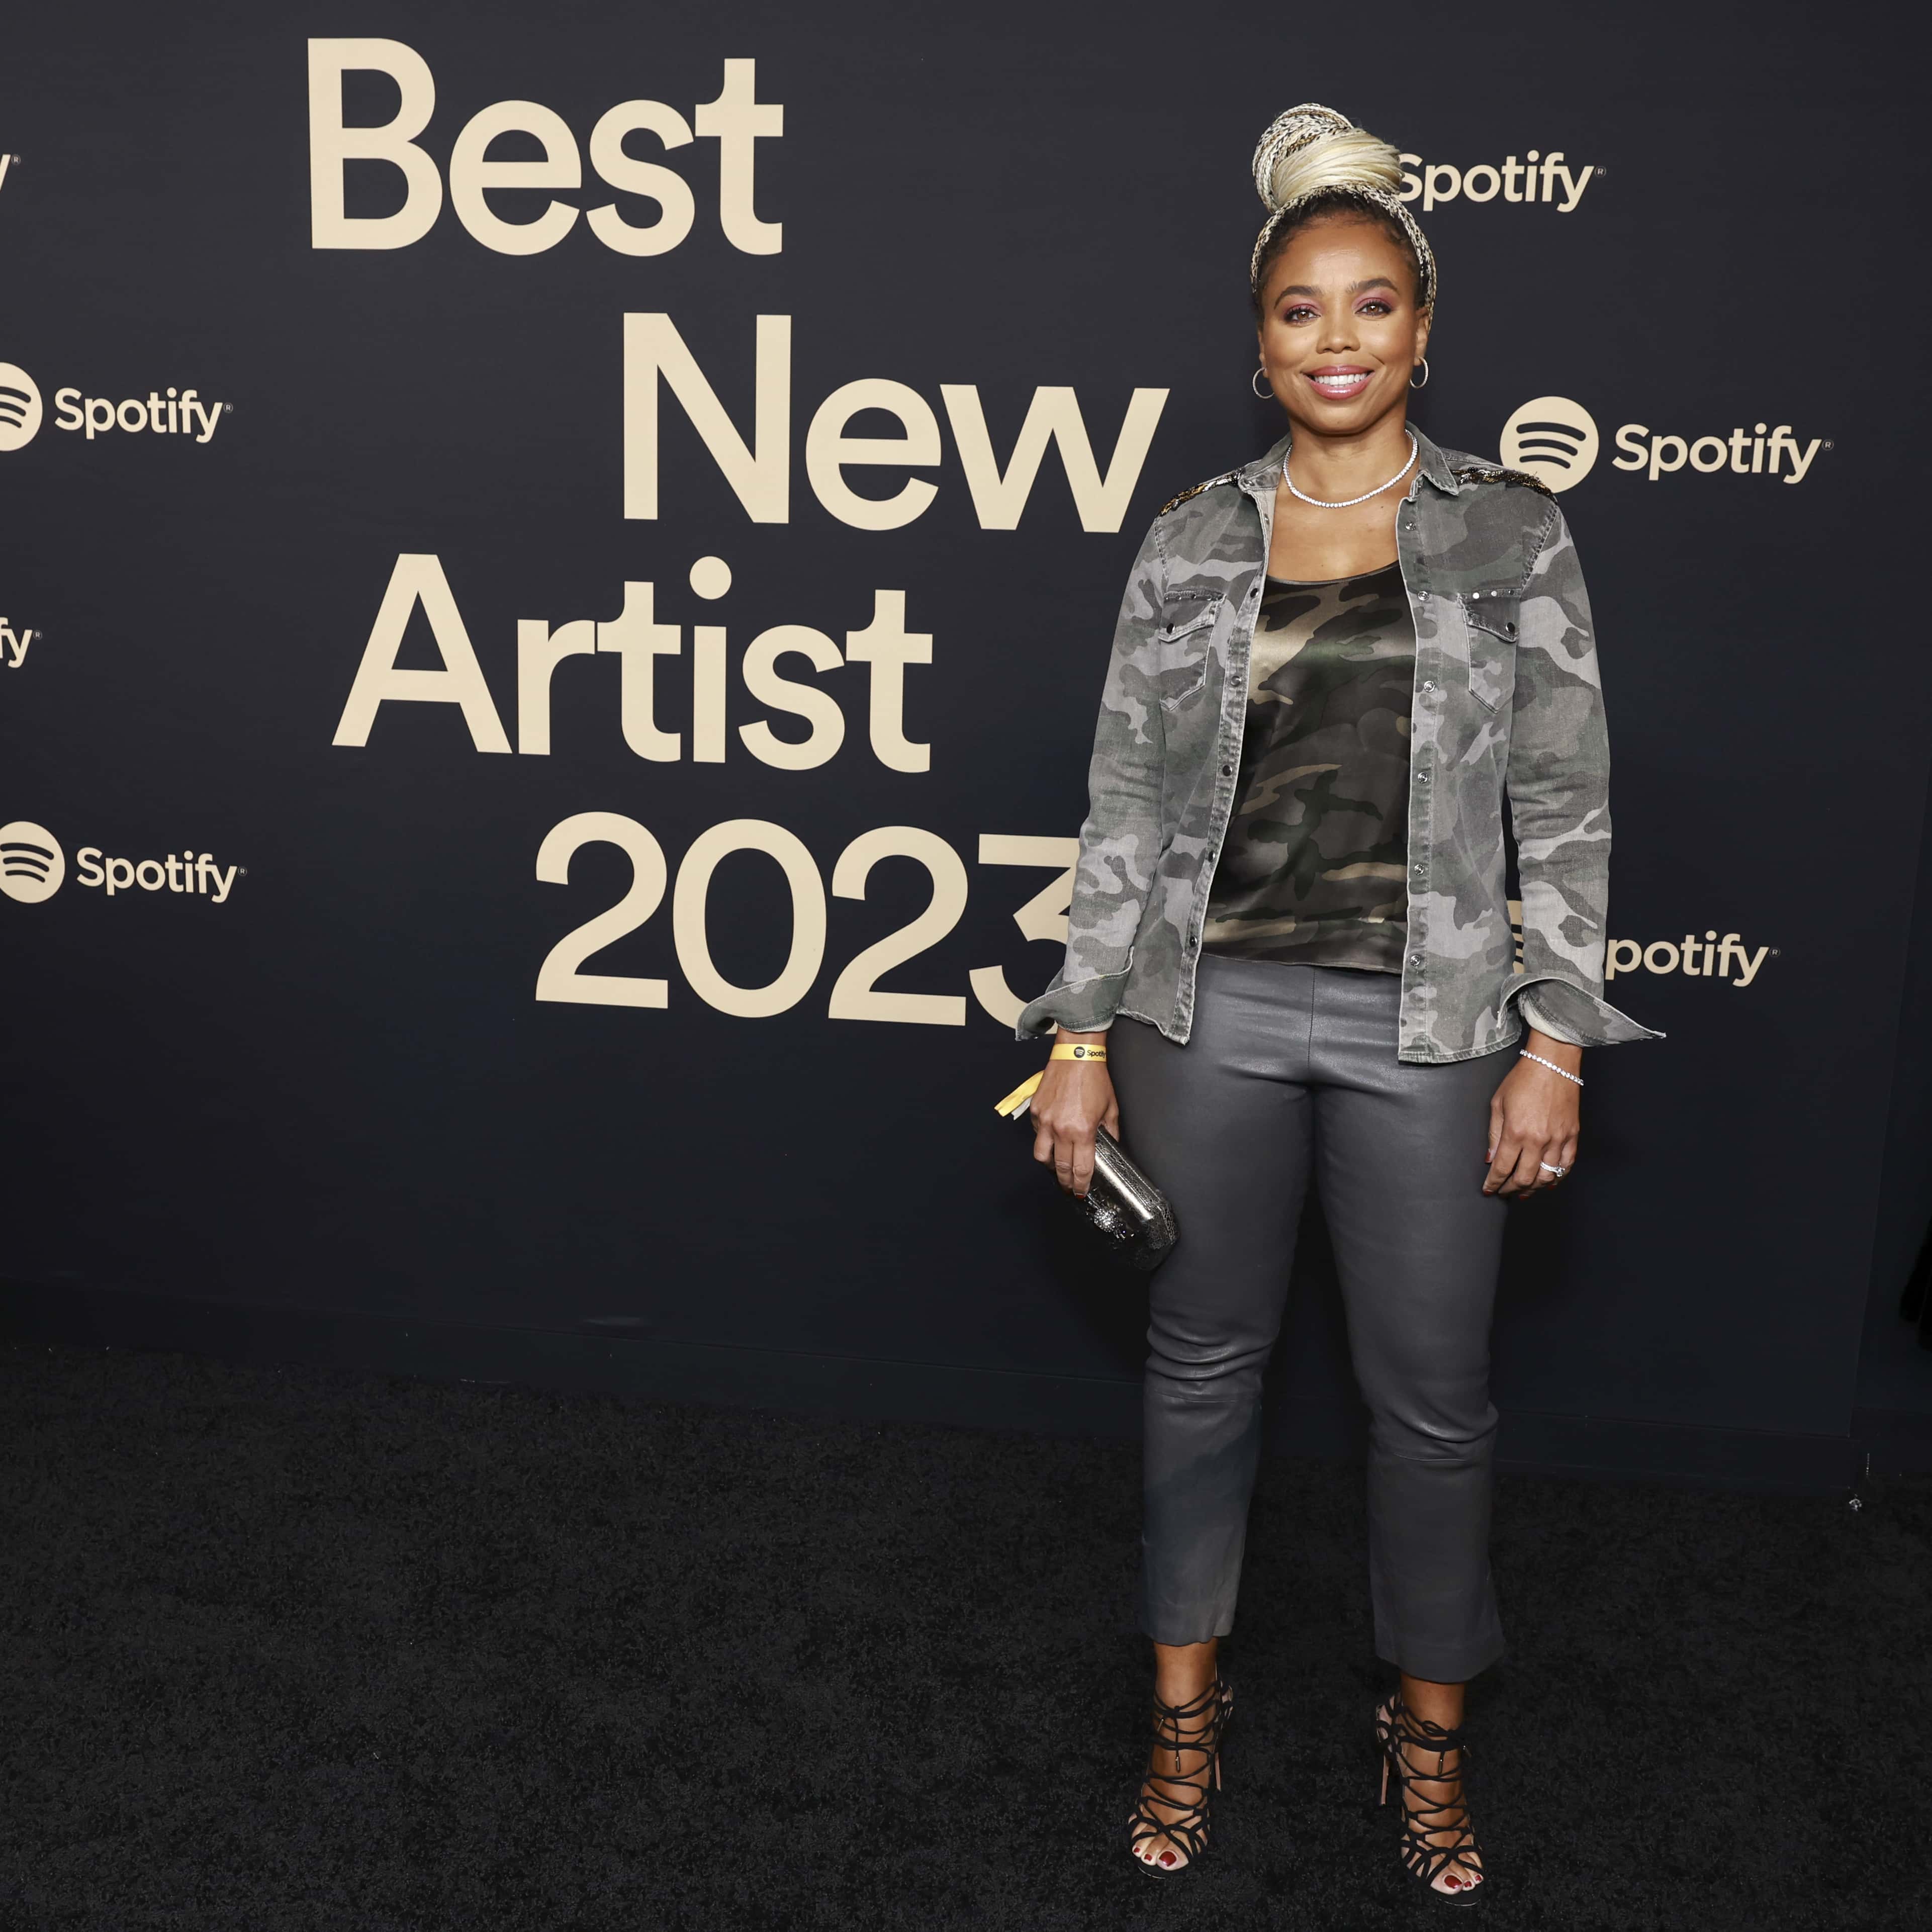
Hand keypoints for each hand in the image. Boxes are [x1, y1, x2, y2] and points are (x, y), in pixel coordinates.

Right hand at [1030, 1030, 1120, 1195]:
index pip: (1080, 1168)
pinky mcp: (1035, 1111)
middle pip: (1060, 1167)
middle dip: (1065, 1182)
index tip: (1081, 1191)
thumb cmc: (1095, 1080)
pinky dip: (1043, 1141)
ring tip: (1057, 1167)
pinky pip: (1036, 1134)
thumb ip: (1110, 1133)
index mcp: (1082, 1131)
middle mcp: (1061, 1129)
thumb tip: (1109, 1147)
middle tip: (1069, 1187)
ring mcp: (1045, 1120)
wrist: (1076, 1055)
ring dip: (1050, 1165)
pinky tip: (1052, 1139)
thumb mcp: (1111, 1109)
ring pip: (1041, 1155)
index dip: (1081, 1184)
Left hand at [1483, 1032, 1580, 1198]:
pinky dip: (1558, 1177)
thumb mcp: (1498, 1104)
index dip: (1494, 1182)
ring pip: (1547, 1176)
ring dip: (1533, 1188)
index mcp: (1516, 1132)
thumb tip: (1491, 1158)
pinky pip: (1567, 1164)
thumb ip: (1494, 1134)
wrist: (1552, 1064)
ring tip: (1523, 1191)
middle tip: (1503, 1192)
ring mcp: (1558, 1139)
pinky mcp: (1573, 1135)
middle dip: (1510, 1189)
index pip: (1502, 1168)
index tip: (1489, 1189)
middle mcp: (1538, 1140)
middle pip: (1524, 1178)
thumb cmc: (1523, 1079)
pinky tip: (1549, 1182)